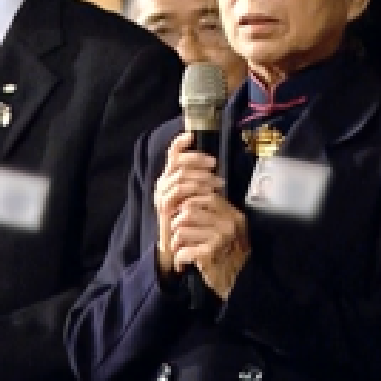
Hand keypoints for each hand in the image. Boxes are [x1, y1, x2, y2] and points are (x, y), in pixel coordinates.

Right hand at [153, 132, 222, 278]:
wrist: (175, 246)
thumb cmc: (189, 219)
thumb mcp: (196, 196)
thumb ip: (200, 181)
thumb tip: (214, 165)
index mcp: (169, 178)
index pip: (171, 155)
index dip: (179, 142)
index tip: (191, 134)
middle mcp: (163, 183)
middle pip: (177, 162)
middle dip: (198, 160)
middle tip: (215, 164)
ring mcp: (162, 195)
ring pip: (181, 176)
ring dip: (201, 177)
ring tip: (218, 183)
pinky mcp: (164, 207)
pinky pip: (180, 191)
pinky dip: (196, 189)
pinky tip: (209, 193)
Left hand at [169, 189, 249, 299]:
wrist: (237, 285)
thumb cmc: (226, 256)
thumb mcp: (224, 230)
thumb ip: (209, 214)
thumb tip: (182, 199)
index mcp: (233, 214)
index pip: (204, 196)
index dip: (186, 205)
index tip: (180, 218)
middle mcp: (229, 223)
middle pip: (187, 212)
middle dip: (177, 226)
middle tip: (179, 240)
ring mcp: (221, 238)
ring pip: (181, 231)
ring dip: (176, 245)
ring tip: (181, 252)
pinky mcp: (210, 254)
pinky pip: (182, 251)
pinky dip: (178, 260)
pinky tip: (183, 265)